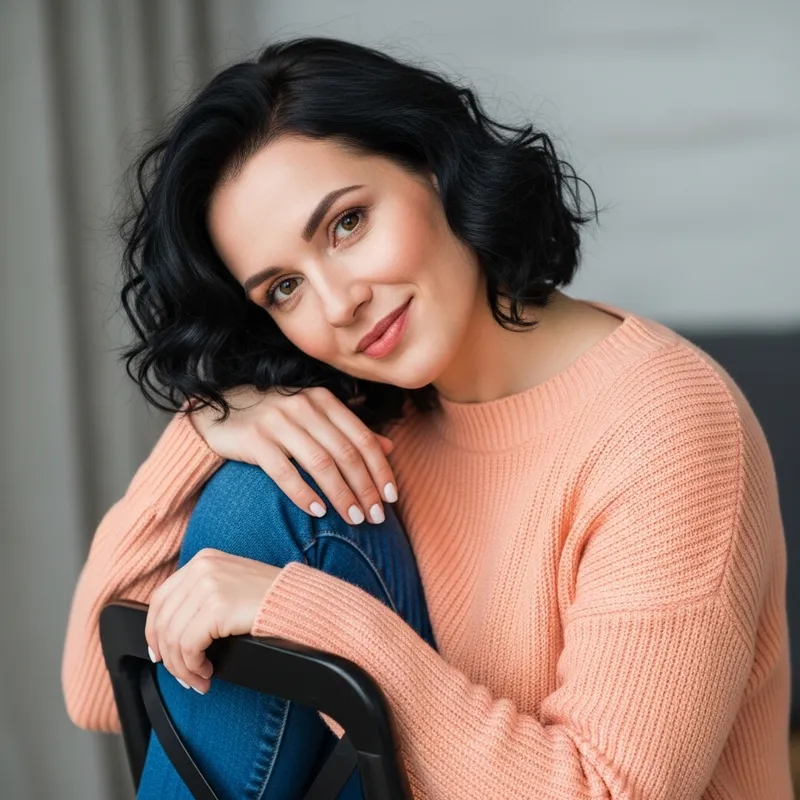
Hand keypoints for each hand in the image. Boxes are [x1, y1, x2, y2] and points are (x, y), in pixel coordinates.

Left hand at [144, 548, 281, 692]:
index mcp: (203, 560)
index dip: (154, 631)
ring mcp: (208, 585)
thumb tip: (171, 631)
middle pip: (163, 621)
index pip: (161, 598)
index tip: (160, 653)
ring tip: (199, 679)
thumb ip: (201, 597)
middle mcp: (201, 567)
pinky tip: (207, 672)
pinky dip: (193, 666)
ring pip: (173, 637)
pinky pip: (188, 646)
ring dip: (183, 667)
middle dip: (169, 656)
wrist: (300, 601)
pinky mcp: (217, 607)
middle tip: (184, 676)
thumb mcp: (230, 585)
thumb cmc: (271, 600)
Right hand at [189, 386, 397, 526]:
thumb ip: (350, 431)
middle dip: (365, 489)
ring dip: (341, 495)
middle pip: (345, 453)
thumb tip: (389, 447)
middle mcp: (304, 407)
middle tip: (376, 517)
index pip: (362, 438)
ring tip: (353, 519)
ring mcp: (278, 422)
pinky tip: (318, 512)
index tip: (392, 497)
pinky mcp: (254, 439)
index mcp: (324, 400)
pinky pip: (284, 471)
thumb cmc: (276, 417)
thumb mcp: (315, 416)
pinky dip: (304, 494)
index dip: (381, 469)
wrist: (222, 409)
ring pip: (320, 464)